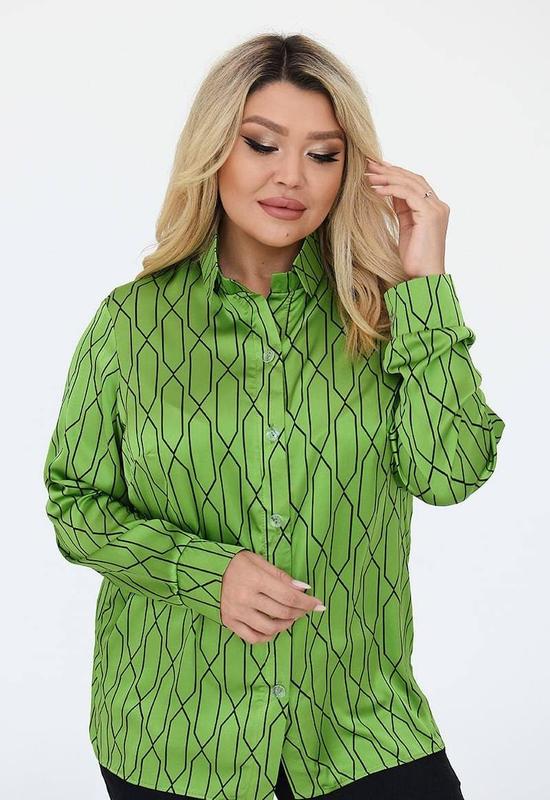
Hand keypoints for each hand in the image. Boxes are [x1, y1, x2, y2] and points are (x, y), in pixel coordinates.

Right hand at [220, 550, 325, 643]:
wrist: (204, 572)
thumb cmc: (235, 563)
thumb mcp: (258, 561)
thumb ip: (281, 576)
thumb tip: (303, 588)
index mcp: (255, 579)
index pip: (288, 595)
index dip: (306, 602)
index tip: (318, 604)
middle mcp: (246, 598)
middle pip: (282, 612)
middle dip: (299, 612)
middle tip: (306, 609)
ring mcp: (237, 612)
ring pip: (270, 628)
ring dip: (286, 625)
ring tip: (290, 618)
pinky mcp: (230, 622)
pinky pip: (253, 638)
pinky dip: (267, 637)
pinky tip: (273, 629)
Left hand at [364, 158, 449, 277]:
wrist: (424, 276)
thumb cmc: (415, 258)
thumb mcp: (406, 228)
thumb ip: (402, 209)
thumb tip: (390, 192)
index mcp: (434, 208)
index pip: (415, 183)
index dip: (396, 174)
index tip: (377, 168)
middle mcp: (438, 205)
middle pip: (413, 179)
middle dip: (390, 171)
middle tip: (369, 165)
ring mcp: (436, 209)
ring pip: (410, 183)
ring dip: (387, 178)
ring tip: (369, 176)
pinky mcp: (430, 215)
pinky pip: (408, 195)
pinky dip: (391, 190)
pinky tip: (375, 190)